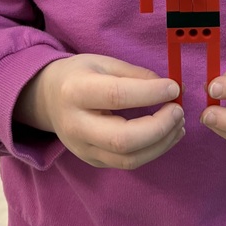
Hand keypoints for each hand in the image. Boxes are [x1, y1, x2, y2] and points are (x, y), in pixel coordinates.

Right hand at [14, 54, 183, 169]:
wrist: (47, 98)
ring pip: (128, 159)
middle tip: (178, 111)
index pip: (116, 96)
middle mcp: (76, 125)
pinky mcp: (92, 161)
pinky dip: (152, 151)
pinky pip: (127, 163)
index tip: (174, 87)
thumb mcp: (102, 62)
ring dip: (161, 143)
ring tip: (178, 124)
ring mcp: (82, 148)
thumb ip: (135, 75)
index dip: (150, 93)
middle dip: (159, 128)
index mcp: (75, 91)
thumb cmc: (79, 75)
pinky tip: (166, 135)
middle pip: (122, 140)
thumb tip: (170, 88)